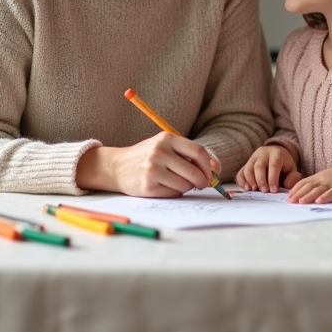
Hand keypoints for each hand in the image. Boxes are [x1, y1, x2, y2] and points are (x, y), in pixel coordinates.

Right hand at [78, 133, 216, 196]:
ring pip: (185, 185)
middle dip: (202, 181)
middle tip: (202, 184)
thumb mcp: (164, 146)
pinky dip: (175, 192)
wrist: (116, 166)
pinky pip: (174, 193)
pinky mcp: (148, 186)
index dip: (209, 165)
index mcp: (166, 138)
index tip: (212, 173)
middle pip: (194, 171)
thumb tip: (214, 168)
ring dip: (187, 187)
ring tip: (176, 181)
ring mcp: (153, 170)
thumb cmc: (146, 156)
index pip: (199, 152)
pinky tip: (165, 186)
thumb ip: (186, 154)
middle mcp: (160, 152)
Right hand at [236, 145, 301, 192]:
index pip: (273, 165)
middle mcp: (263, 154)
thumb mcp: (292, 169)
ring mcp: (253, 158)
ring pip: (248, 168)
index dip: (273, 178)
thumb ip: (293, 177)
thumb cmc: (284, 164)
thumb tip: (288, 185)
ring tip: (255, 190)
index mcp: (276, 154)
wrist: (275, 154)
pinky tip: (247, 188)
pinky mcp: (246, 164)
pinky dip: (242, 181)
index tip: (274, 190)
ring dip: (250, 181)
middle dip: (261, 180)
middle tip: (265, 192)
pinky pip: (241, 172)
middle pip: (259, 166)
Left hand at [287, 165, 331, 203]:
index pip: (303, 182)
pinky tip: (319, 202)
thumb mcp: (326, 177)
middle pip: (308, 186)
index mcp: (319, 177)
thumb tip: (303, 192)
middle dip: (298, 194)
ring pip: (318, 190)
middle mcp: (323, 179)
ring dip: (308, 196)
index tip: (288, 197)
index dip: (295, 189)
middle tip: (290, 201)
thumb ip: (316, 183)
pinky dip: (325, 197)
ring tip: (301, 202)